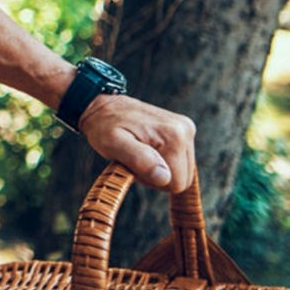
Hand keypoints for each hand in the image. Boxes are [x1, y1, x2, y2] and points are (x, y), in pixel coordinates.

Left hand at [79, 94, 195, 191]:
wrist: (104, 106)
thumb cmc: (104, 126)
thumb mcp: (113, 143)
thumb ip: (139, 160)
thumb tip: (164, 177)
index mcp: (174, 136)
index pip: (177, 183)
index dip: (152, 181)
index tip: (133, 164)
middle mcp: (185, 130)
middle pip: (182, 179)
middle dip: (156, 176)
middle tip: (134, 158)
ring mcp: (186, 129)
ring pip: (182, 172)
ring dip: (159, 169)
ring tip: (138, 152)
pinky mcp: (183, 131)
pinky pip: (180, 162)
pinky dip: (162, 161)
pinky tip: (146, 148)